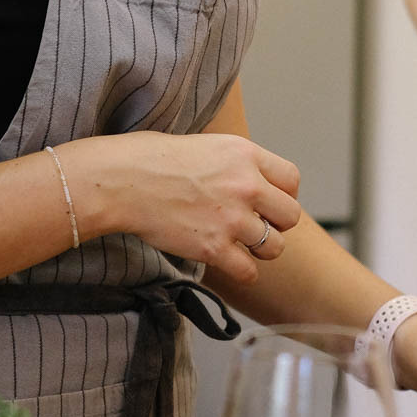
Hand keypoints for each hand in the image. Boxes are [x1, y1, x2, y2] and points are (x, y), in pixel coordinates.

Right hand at [64, 130, 302, 288]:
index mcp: (246, 154)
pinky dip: (241, 271)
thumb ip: (239, 164)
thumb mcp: (209, 145)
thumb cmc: (156, 160)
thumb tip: (258, 182)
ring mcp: (232, 219)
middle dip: (275, 224)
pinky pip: (249, 272)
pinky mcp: (214, 248)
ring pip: (274, 247)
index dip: (282, 194)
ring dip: (259, 249)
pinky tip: (227, 261)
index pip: (292, 180)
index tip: (267, 202)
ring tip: (238, 243)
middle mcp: (247, 185)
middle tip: (253, 225)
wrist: (124, 181)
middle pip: (290, 216)